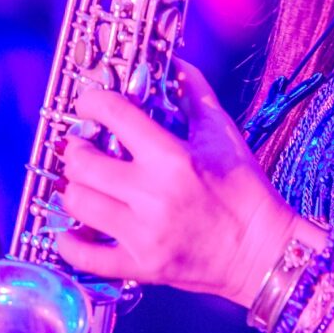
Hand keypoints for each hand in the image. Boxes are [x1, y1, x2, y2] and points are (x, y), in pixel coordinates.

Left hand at [50, 59, 299, 305]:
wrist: (263, 251)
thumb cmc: (245, 192)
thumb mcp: (223, 135)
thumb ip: (195, 95)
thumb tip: (176, 65)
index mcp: (172, 158)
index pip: (114, 115)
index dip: (92, 103)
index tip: (89, 105)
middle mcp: (152, 195)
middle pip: (82, 163)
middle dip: (76, 150)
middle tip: (82, 148)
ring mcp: (143, 234)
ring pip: (77, 204)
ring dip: (73, 190)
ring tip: (83, 185)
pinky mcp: (141, 267)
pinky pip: (87, 257)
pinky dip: (70, 244)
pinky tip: (70, 231)